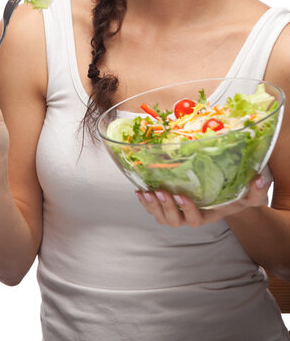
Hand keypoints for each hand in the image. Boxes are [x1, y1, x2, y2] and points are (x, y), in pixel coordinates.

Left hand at [136, 174, 271, 226]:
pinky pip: (154, 209)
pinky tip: (141, 192)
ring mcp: (178, 212)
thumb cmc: (236, 195)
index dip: (188, 210)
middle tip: (161, 191)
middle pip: (175, 221)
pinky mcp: (168, 204)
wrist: (223, 194)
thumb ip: (256, 191)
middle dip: (167, 208)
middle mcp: (191, 217)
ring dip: (153, 206)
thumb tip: (259, 179)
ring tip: (147, 193)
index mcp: (207, 216)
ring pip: (162, 217)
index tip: (183, 195)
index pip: (196, 220)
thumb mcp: (248, 195)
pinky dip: (146, 202)